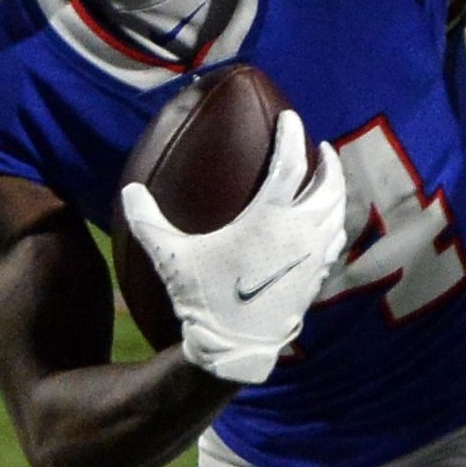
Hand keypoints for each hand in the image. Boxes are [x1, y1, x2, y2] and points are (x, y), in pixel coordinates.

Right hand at [117, 112, 343, 386]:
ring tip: (328, 183)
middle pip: (327, 186)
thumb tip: (129, 191)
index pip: (288, 164)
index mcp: (269, 218)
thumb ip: (148, 221)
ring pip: (336, 213)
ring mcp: (313, 257)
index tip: (291, 117)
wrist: (236, 348)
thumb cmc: (203, 299)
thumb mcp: (170, 258)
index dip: (290, 135)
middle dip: (328, 163)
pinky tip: (326, 226)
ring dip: (335, 192)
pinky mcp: (317, 279)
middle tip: (322, 149)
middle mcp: (299, 233)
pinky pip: (334, 241)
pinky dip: (333, 223)